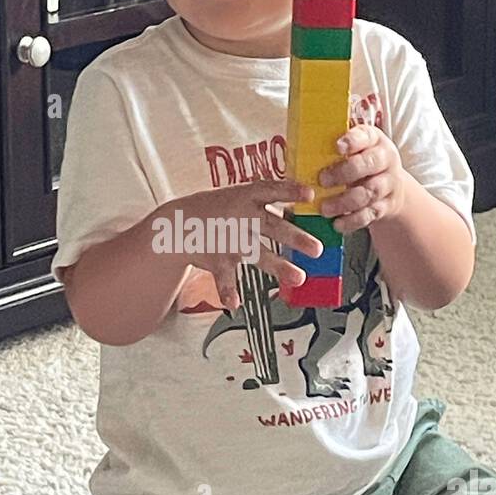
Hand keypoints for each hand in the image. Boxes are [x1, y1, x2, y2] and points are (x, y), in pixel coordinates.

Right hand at [166, 179, 321, 310]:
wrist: (178, 224)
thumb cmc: (215, 210)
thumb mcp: (239, 198)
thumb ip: (267, 209)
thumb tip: (299, 217)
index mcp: (247, 197)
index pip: (271, 190)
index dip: (290, 190)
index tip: (309, 193)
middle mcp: (241, 217)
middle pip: (274, 226)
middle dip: (296, 238)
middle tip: (317, 249)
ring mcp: (230, 239)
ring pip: (258, 253)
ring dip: (278, 266)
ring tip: (298, 278)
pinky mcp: (218, 259)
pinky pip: (225, 278)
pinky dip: (227, 291)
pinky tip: (234, 304)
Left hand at [317, 124, 405, 231]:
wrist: (391, 187)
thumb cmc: (361, 162)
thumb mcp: (354, 149)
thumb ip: (332, 147)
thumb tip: (293, 145)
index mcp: (373, 139)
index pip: (365, 135)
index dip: (352, 141)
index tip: (336, 147)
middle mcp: (385, 159)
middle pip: (369, 163)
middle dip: (344, 172)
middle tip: (322, 180)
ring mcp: (388, 183)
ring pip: (369, 192)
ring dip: (345, 201)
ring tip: (324, 209)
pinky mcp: (386, 205)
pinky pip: (370, 214)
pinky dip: (353, 220)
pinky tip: (337, 224)